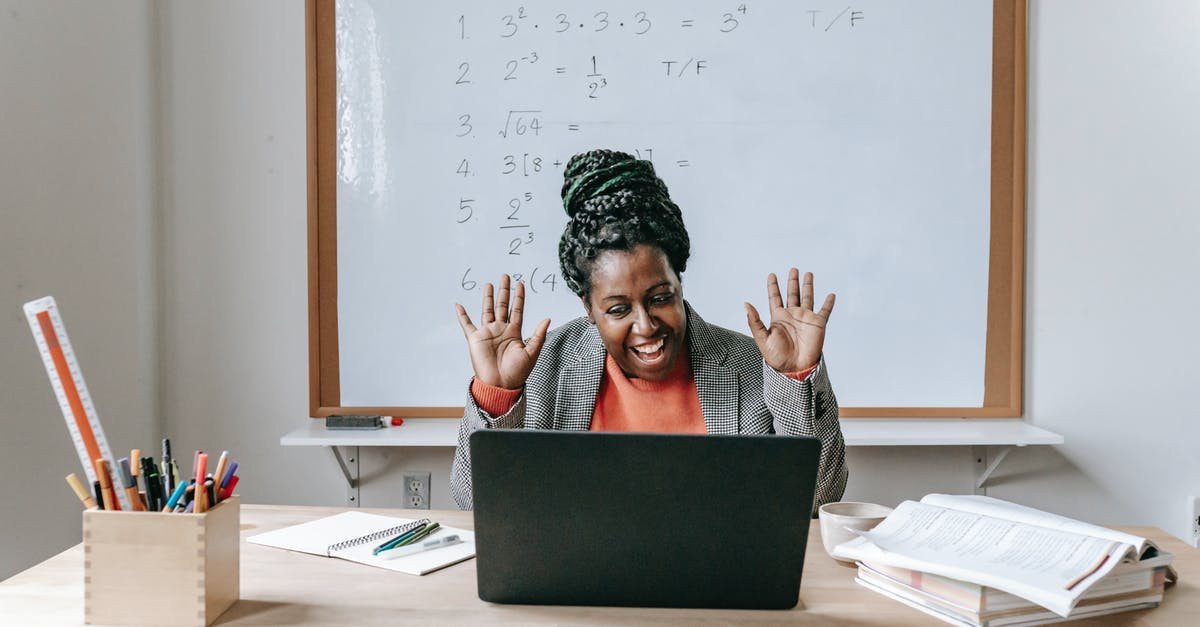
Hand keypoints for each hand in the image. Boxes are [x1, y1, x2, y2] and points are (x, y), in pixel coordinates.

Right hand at [455, 274, 550, 389]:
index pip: (517, 310)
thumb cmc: (517, 373)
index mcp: (514, 332)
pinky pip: (467, 325)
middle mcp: (501, 330)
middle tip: (506, 276)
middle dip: (504, 291)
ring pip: (487, 310)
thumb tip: (547, 319)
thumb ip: (539, 335)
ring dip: (488, 297)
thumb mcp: (532, 353)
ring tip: (489, 284)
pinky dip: (462, 315)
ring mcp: (488, 333)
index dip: (519, 297)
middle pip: (502, 305)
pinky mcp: (475, 339)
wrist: (500, 385)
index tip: (520, 283)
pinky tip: (458, 305)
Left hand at [745, 269, 834, 372]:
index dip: (773, 286)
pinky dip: (828, 303)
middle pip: (792, 293)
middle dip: (792, 281)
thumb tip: (746, 304)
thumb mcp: (762, 339)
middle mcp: (792, 315)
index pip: (775, 297)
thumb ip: (754, 321)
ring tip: (808, 273)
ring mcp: (805, 318)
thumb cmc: (777, 358)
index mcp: (778, 318)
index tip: (772, 274)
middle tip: (793, 269)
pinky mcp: (818, 324)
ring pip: (807, 297)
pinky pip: (825, 311)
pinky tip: (831, 295)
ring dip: (808, 286)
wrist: (794, 369)